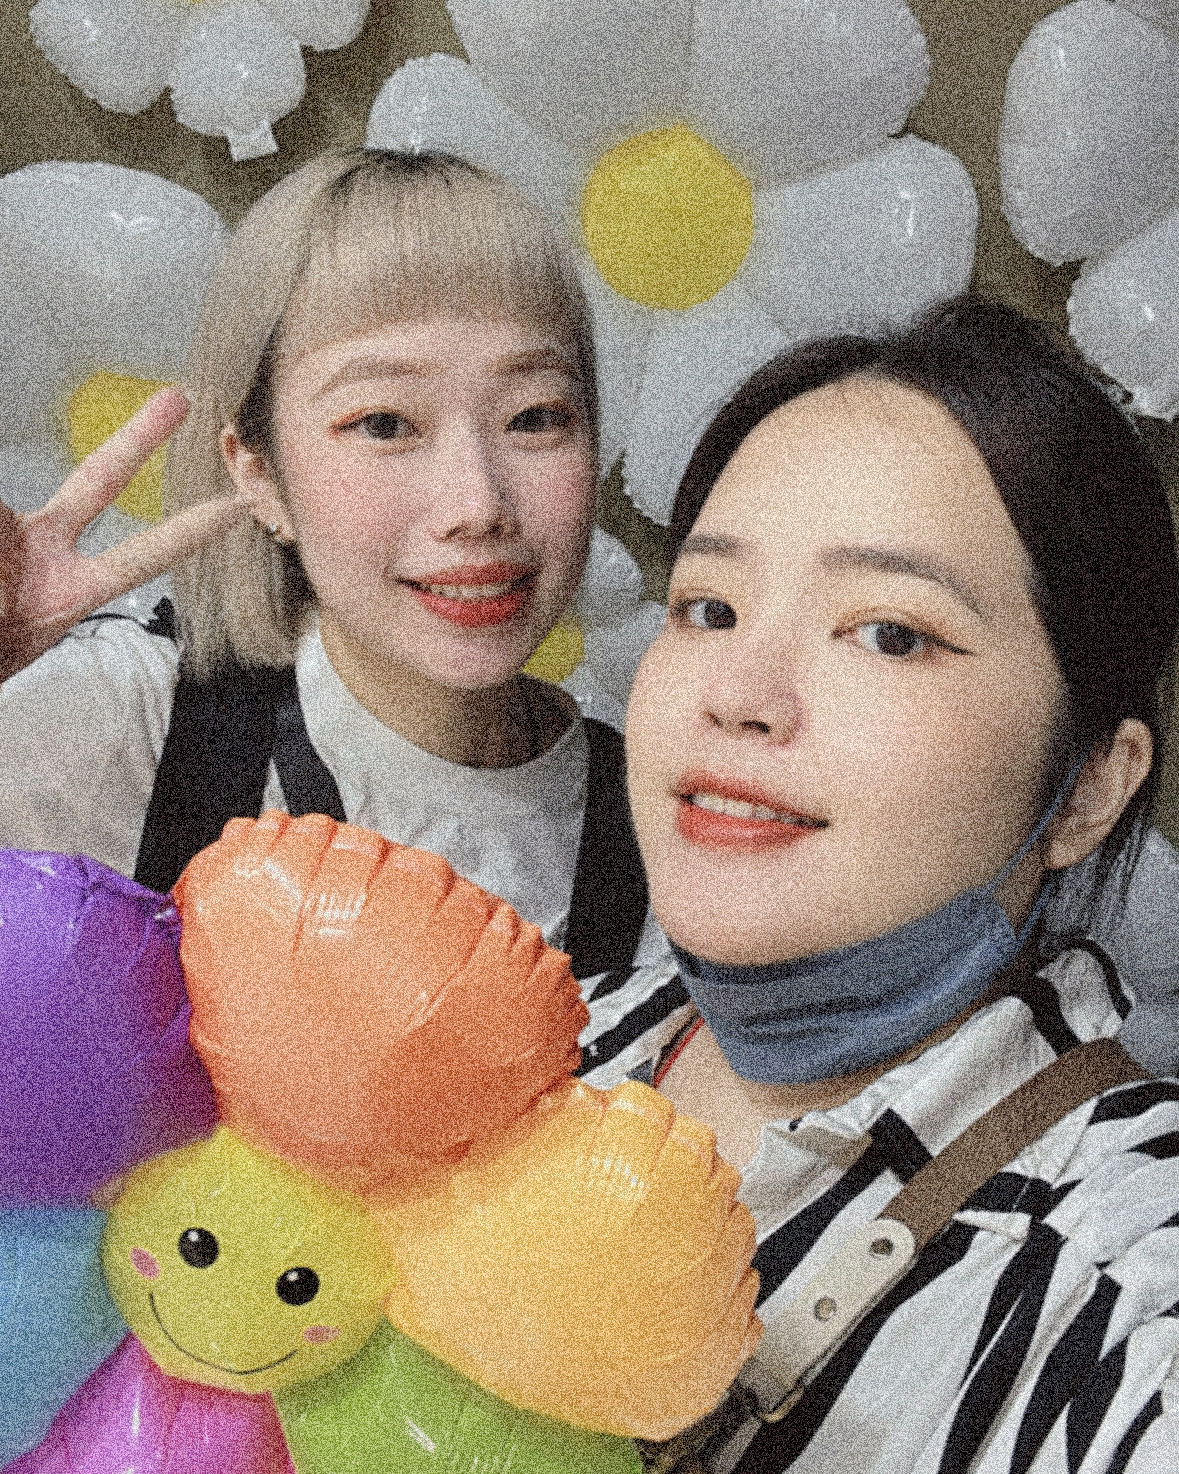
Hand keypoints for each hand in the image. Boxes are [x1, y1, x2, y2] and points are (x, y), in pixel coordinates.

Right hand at [0, 388, 247, 682]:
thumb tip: (8, 550)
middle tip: (181, 397)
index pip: (143, 556)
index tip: (237, 509)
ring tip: (1, 595)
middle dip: (140, 438)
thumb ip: (15, 585)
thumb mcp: (8, 633)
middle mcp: (43, 548)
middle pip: (98, 480)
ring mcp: (8, 530)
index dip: (191, 532)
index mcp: (69, 589)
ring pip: (8, 516)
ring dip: (4, 575)